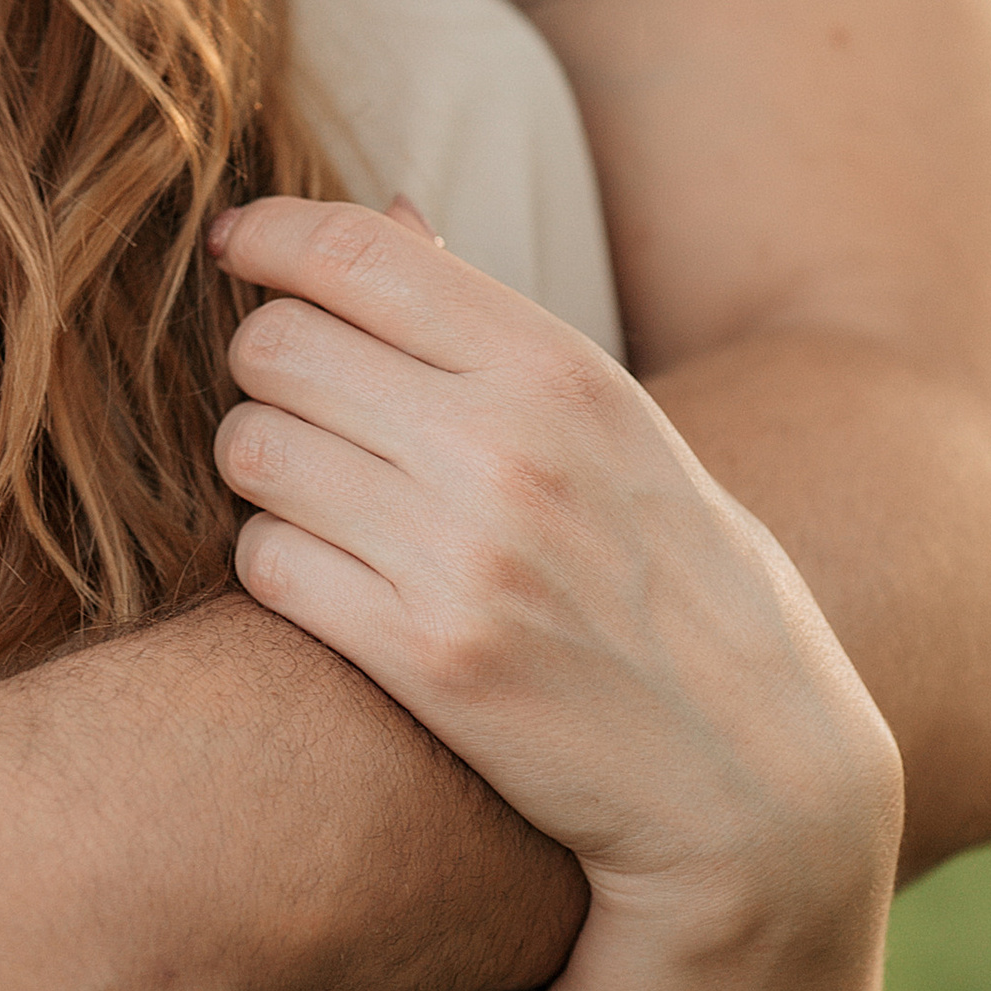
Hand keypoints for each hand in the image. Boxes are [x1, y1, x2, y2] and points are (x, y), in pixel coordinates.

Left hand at [209, 197, 899, 923]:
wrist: (755, 780)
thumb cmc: (676, 579)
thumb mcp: (614, 425)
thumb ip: (489, 321)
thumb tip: (385, 210)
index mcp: (557, 370)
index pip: (355, 255)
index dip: (267, 234)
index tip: (235, 243)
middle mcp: (507, 448)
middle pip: (277, 347)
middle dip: (266, 366)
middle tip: (297, 402)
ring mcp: (463, 557)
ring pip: (253, 451)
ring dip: (260, 468)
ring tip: (316, 494)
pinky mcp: (427, 662)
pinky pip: (264, 564)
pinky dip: (273, 563)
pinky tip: (324, 578)